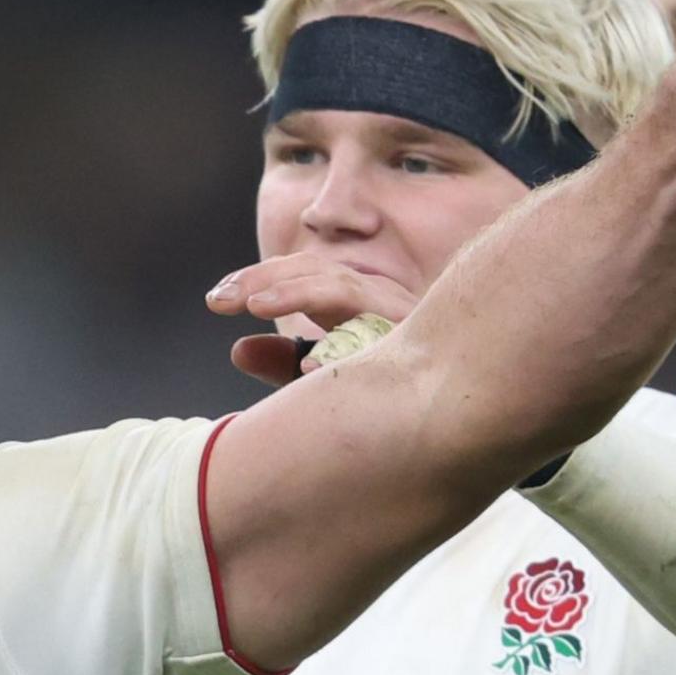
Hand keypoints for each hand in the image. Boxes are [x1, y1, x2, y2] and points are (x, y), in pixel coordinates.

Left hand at [204, 254, 418, 386]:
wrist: (460, 403)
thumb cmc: (391, 383)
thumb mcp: (326, 372)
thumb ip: (283, 360)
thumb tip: (236, 349)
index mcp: (353, 301)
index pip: (300, 275)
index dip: (256, 281)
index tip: (215, 299)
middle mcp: (378, 299)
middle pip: (316, 271)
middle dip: (264, 279)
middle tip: (219, 299)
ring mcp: (402, 316)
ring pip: (345, 290)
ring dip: (297, 294)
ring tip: (256, 306)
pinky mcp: (421, 345)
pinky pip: (380, 336)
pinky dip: (344, 347)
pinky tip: (310, 367)